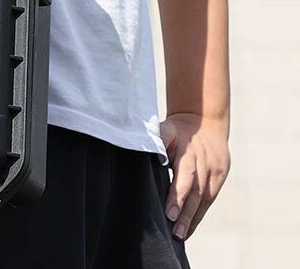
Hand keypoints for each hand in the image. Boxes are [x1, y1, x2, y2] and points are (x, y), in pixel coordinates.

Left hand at [161, 113, 230, 240]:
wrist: (203, 121)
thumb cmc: (176, 129)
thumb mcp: (165, 129)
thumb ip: (157, 142)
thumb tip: (139, 150)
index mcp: (187, 149)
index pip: (184, 174)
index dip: (177, 194)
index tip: (169, 213)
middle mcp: (202, 161)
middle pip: (195, 190)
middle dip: (184, 212)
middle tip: (175, 231)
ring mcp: (213, 170)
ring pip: (204, 198)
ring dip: (192, 218)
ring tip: (180, 235)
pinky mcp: (219, 178)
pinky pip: (209, 199)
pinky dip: (198, 215)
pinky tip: (188, 229)